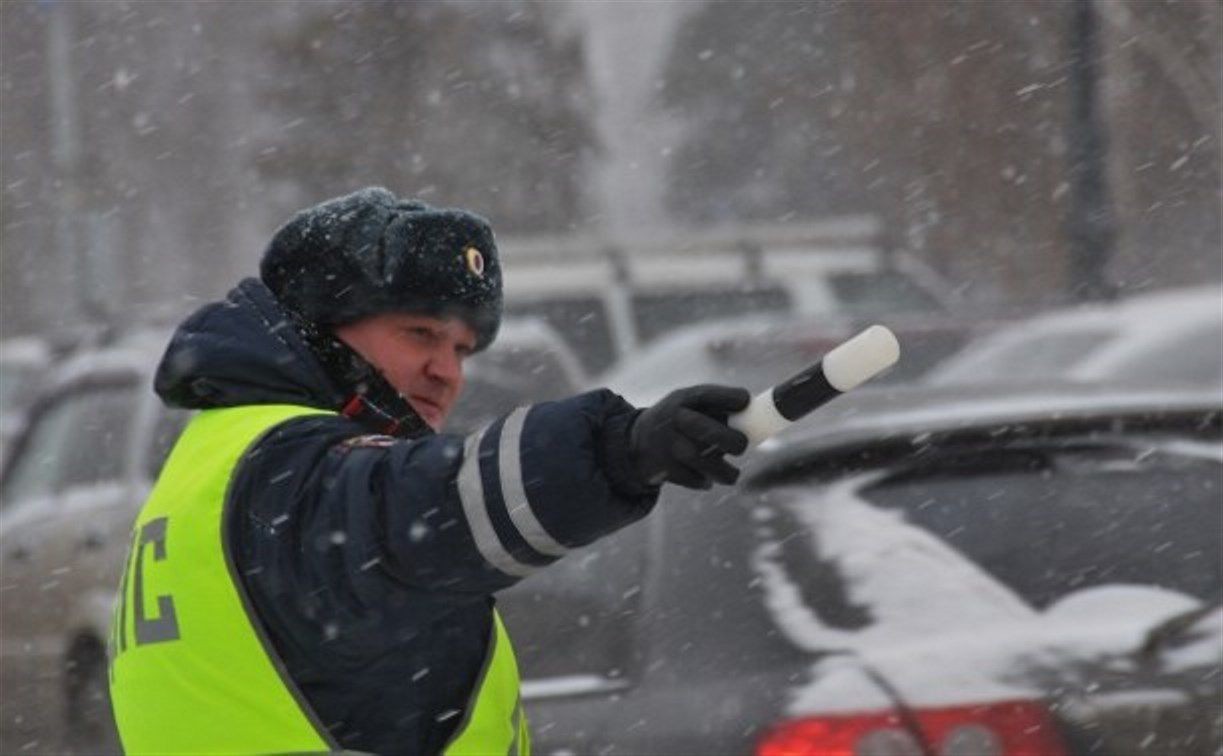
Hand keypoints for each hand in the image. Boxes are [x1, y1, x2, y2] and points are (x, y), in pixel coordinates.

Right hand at [629, 384, 750, 489]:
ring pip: (705, 463)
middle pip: (708, 431)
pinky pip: (696, 479)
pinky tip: (705, 477)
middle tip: (742, 447)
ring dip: (725, 472)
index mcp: (681, 400)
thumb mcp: (686, 406)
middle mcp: (673, 420)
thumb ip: (715, 409)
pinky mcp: (664, 469)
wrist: (633, 444)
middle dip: (733, 441)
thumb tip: (758, 421)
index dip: (730, 397)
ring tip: (731, 474)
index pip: (707, 394)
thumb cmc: (676, 423)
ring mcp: (668, 445)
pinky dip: (704, 481)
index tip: (746, 401)